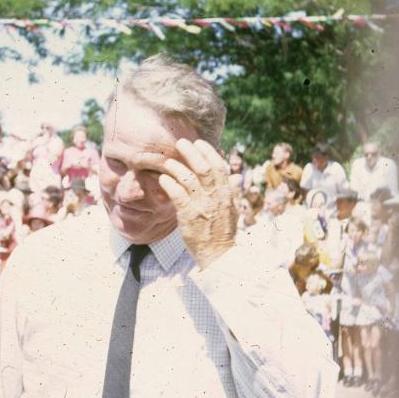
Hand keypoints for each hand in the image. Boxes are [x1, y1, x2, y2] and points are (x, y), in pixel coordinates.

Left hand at [159, 139, 236, 268]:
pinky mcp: (188, 216)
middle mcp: (215, 197)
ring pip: (189, 179)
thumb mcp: (232, 210)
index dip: (209, 152)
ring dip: (177, 167)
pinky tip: (163, 179)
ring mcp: (202, 206)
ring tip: (167, 162)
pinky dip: (170, 185)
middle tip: (180, 143)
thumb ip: (231, 192)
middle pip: (204, 168)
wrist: (218, 255)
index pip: (219, 167)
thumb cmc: (223, 232)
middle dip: (191, 153)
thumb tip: (236, 177)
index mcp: (226, 194)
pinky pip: (178, 196)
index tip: (199, 142)